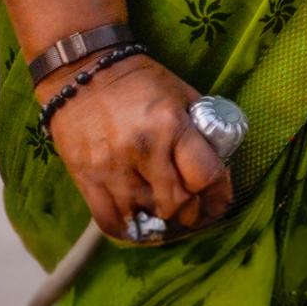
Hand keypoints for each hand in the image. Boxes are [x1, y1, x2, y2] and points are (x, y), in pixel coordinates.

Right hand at [43, 52, 234, 243]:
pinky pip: (110, 221)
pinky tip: (141, 228)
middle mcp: (143, 151)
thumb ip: (200, 124)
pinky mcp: (87, 181)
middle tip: (201, 215)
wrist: (84, 73)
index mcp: (171, 124)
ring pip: (145, 216)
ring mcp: (112, 169)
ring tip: (174, 221)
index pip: (204, 174)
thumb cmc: (139, 80)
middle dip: (194, 215)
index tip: (222, 201)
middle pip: (176, 203)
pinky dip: (129, 231)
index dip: (218, 195)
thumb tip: (219, 156)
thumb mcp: (180, 92)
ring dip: (164, 224)